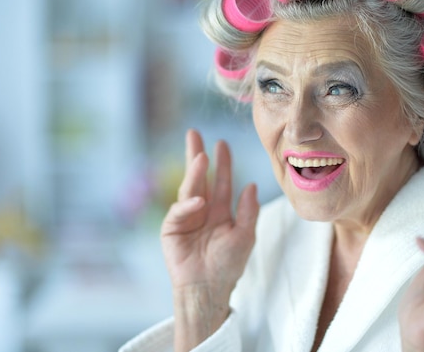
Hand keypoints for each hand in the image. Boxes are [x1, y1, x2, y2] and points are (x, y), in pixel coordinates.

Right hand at [161, 129, 259, 350]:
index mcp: (219, 210)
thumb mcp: (245, 236)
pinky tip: (199, 203)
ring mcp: (185, 218)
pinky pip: (179, 212)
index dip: (221, 163)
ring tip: (200, 156)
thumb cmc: (228, 265)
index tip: (222, 143)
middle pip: (198, 177)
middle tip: (194, 133)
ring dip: (193, 173)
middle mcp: (202, 209)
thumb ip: (248, 211)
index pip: (220, 181)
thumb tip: (252, 184)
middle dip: (196, 155)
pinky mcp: (171, 229)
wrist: (209, 289)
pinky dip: (188, 206)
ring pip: (188, 189)